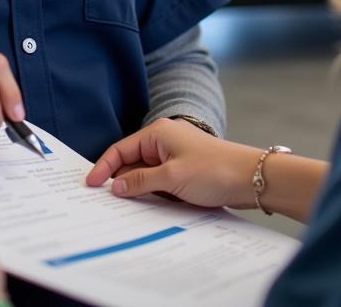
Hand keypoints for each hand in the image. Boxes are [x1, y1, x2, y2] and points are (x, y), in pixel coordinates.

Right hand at [85, 118, 259, 208]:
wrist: (250, 177)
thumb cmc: (213, 170)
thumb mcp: (172, 178)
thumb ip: (140, 182)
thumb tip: (115, 186)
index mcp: (158, 133)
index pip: (121, 149)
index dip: (103, 167)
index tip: (89, 185)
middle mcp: (164, 140)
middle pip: (131, 161)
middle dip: (117, 179)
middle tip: (100, 200)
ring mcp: (174, 155)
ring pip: (145, 173)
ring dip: (135, 188)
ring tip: (119, 207)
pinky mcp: (184, 169)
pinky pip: (159, 180)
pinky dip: (150, 192)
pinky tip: (144, 206)